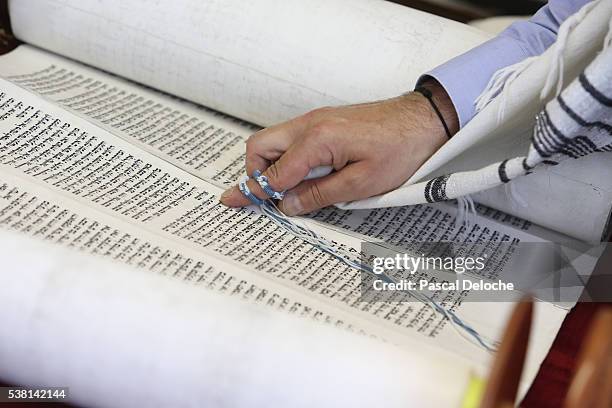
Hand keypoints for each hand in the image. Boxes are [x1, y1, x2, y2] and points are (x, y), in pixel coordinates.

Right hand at [220, 80, 457, 214]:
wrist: (424, 120)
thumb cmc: (400, 149)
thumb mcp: (361, 184)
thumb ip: (319, 195)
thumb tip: (288, 205)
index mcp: (316, 140)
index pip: (274, 173)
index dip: (254, 192)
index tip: (232, 203)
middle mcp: (309, 124)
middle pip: (260, 147)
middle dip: (255, 174)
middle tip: (267, 199)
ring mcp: (315, 120)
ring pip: (274, 141)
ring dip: (271, 166)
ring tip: (289, 191)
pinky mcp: (324, 122)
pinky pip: (291, 140)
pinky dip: (287, 159)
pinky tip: (305, 176)